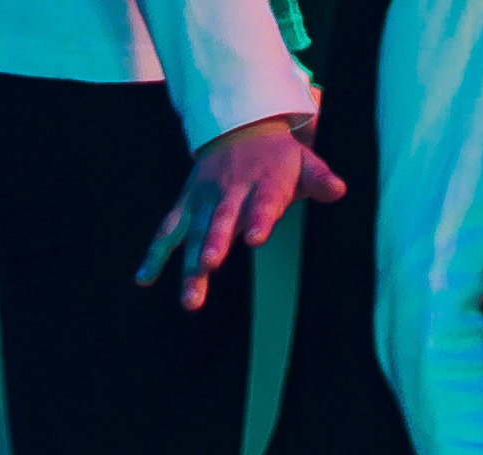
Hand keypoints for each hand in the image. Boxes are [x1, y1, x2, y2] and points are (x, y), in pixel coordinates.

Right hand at [141, 113, 340, 307]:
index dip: (259, 220)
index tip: (255, 238)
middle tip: (209, 265)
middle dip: (214, 242)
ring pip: (194, 234)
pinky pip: (168, 231)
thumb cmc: (278, 157)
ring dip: (189, 264)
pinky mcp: (187, 206)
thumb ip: (320, 179)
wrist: (239, 127)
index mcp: (263, 183)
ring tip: (189, 298)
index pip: (263, 203)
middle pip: (222, 221)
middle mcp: (230, 193)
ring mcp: (205, 201)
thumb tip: (339, 190)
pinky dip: (155, 254)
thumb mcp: (304, 161)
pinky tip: (144, 279)